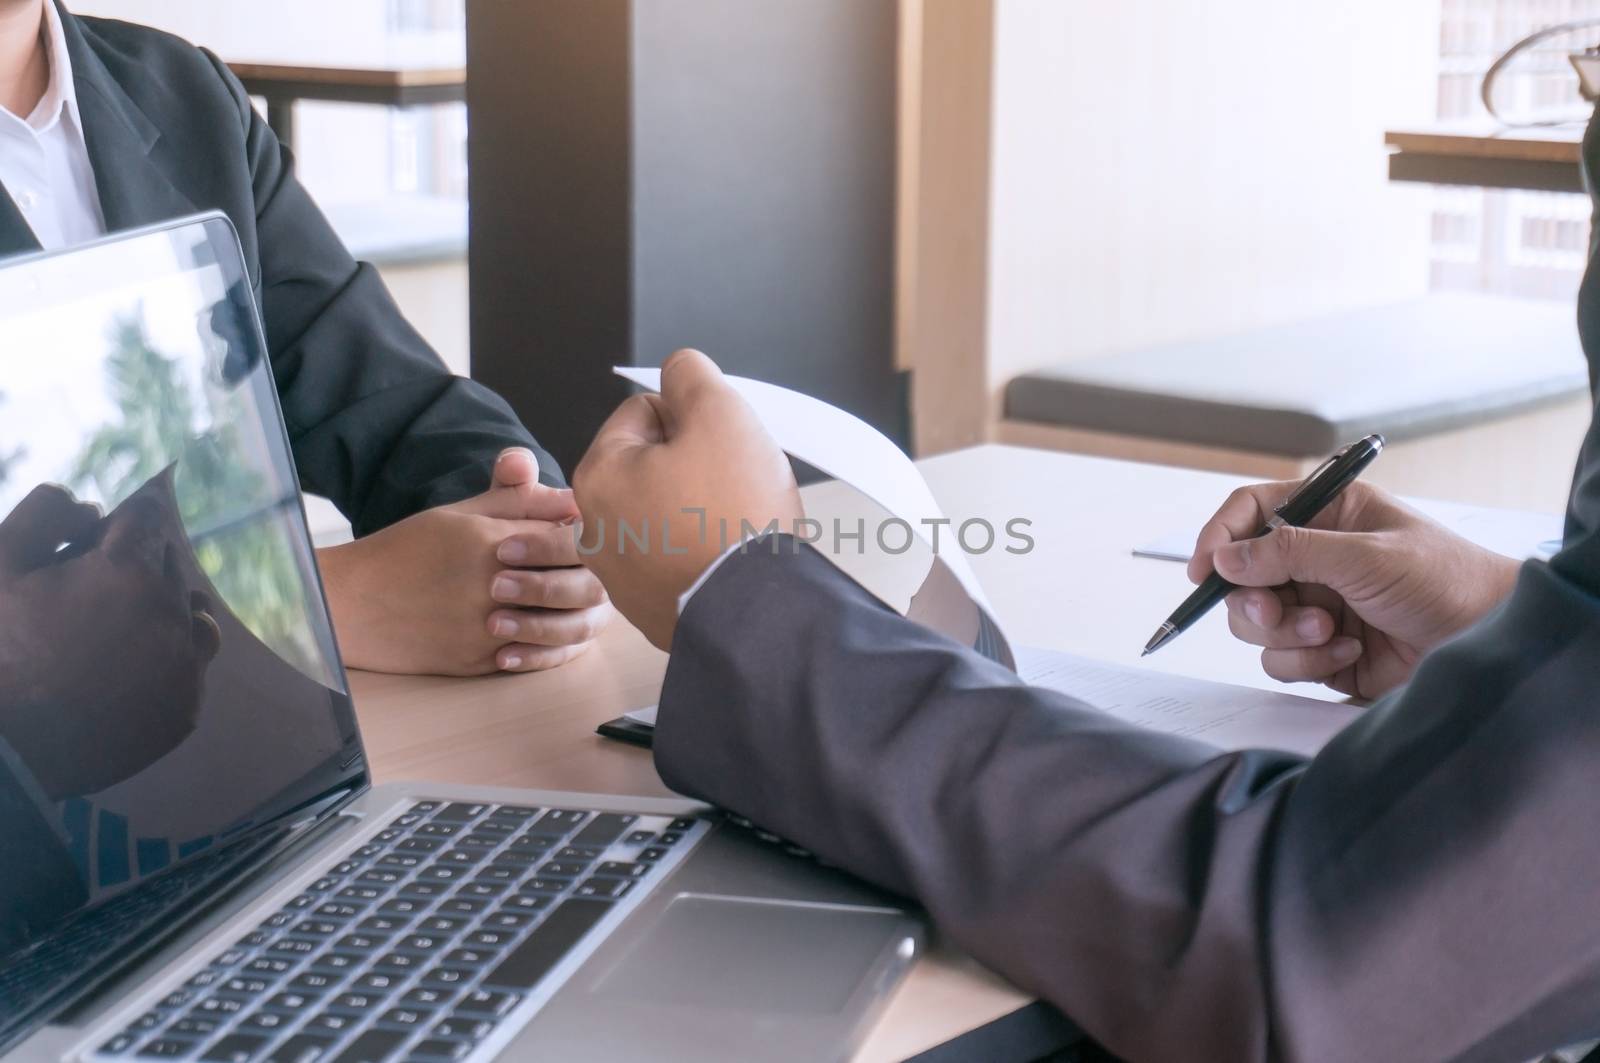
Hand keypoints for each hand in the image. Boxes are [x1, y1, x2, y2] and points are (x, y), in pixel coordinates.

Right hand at [0, 479, 218, 797]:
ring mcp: (186, 667)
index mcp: (131, 572)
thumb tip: (92, 507)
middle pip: (170, 567)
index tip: (85, 551)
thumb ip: (46, 513)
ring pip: (194, 618)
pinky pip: (190, 670)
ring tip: (112, 635)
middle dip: (136, 571)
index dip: (113, 531)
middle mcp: (173, 616)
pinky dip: (164, 665)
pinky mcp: (187, 710)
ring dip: (165, 614)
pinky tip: (119, 678)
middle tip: (84, 600)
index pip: (147, 519)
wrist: (2, 753)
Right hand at [318, 448, 611, 675]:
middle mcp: (493, 587)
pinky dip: (545, 644)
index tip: (592, 536)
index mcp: (493, 542)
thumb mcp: (459, 514)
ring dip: (571, 613)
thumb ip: (517, 503)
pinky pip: (530, 657)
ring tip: (571, 600)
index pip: (571, 540)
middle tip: (595, 572)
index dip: (590, 538)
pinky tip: (543, 629)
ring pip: (558, 625)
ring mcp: (485, 629)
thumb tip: (570, 498)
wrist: (351, 603)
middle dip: (592, 578)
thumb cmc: (405, 551)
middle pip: (575, 586)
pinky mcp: (476, 662)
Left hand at [573, 349, 802, 649]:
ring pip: (666, 511)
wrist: (761, 613)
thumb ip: (691, 375)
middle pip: (653, 464)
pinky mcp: (649, 609)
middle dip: (694, 466)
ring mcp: (620, 575)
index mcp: (598, 474)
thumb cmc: (737, 514)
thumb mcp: (720, 413)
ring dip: (699, 508)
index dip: (693, 420)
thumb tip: (678, 370)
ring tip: (732, 526)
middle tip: (731, 487)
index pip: (644, 412)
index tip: (720, 450)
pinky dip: (702, 552)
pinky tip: (726, 560)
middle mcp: (595, 527)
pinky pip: (677, 558)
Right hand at [1189, 480, 1518, 698]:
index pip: (1251, 512)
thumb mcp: (1365, 556)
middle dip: (1254, 601)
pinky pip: (1280, 660)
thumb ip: (1290, 554)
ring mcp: (1316, 605)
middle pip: (1241, 577)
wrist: (1489, 642)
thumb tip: (1223, 559)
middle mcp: (1314, 558)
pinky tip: (1349, 654)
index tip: (1203, 571)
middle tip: (1273, 611)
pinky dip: (1308, 661)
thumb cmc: (1445, 582)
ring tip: (1330, 633)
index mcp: (1327, 514)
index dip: (1219, 537)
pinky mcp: (1322, 650)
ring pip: (1254, 624)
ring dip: (1285, 634)